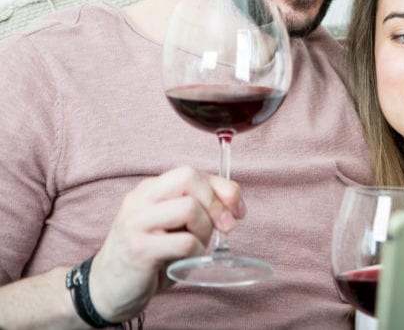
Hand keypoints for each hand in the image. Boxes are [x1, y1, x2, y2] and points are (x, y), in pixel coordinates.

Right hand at [87, 166, 243, 321]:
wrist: (105, 289)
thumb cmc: (147, 256)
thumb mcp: (172, 226)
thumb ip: (197, 210)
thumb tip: (232, 207)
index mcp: (150, 190)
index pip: (194, 173)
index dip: (224, 189)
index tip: (238, 212)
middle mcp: (140, 199)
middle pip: (189, 177)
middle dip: (216, 203)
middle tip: (225, 227)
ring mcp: (136, 222)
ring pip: (189, 208)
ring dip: (205, 230)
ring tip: (196, 247)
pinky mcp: (138, 249)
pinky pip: (185, 242)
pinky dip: (196, 252)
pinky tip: (185, 261)